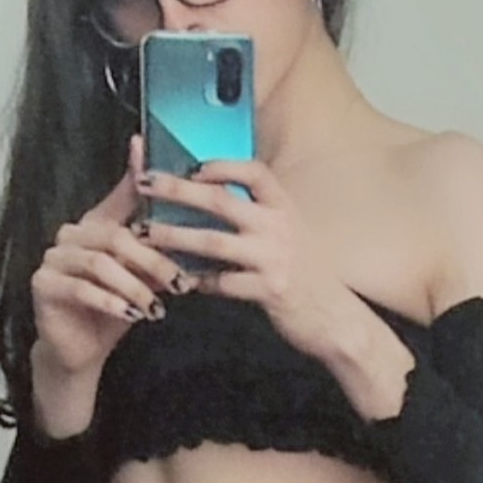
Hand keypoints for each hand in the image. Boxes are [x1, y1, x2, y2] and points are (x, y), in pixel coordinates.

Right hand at [30, 133, 197, 382]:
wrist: (81, 351)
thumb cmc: (112, 313)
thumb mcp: (141, 280)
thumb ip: (156, 253)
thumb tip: (190, 233)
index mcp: (95, 226)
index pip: (118, 196)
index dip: (132, 174)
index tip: (144, 146)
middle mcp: (71, 235)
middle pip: (117, 237)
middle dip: (152, 262)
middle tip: (179, 284)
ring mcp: (54, 257)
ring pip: (100, 264)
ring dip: (133, 288)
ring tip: (155, 310)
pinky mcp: (43, 283)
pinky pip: (81, 289)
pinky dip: (109, 303)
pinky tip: (130, 315)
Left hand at [135, 156, 359, 359]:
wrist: (337, 318)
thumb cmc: (310, 276)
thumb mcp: (293, 235)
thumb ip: (263, 216)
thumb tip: (226, 198)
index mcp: (284, 208)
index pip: (252, 172)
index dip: (220, 165)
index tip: (191, 164)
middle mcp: (279, 227)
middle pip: (220, 200)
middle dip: (178, 189)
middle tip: (145, 182)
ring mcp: (273, 259)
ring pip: (213, 242)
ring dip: (175, 236)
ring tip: (146, 233)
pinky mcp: (268, 291)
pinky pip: (222, 284)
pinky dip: (199, 282)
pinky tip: (180, 281)